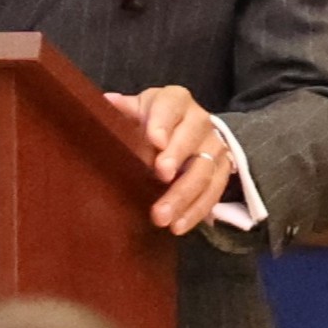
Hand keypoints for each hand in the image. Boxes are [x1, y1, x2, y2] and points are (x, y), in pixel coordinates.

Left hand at [102, 85, 232, 236]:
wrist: (189, 129)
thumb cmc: (154, 120)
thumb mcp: (139, 110)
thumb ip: (124, 109)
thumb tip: (105, 103)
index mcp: (175, 101)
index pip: (170, 106)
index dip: (162, 122)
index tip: (154, 140)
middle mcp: (199, 121)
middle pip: (191, 138)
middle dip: (176, 157)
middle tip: (161, 176)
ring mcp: (214, 147)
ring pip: (203, 171)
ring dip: (183, 195)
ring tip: (162, 217)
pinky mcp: (222, 171)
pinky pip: (213, 193)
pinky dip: (195, 212)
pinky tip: (177, 227)